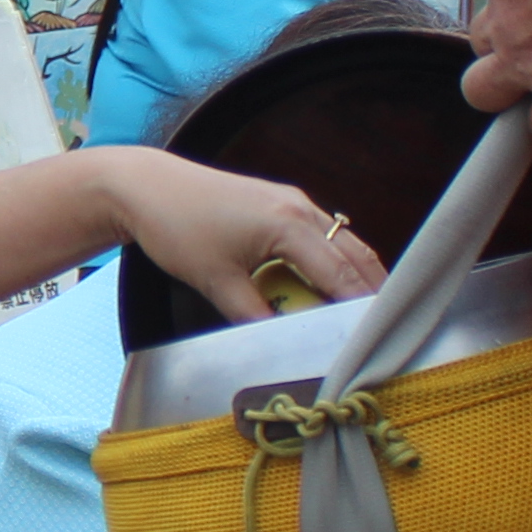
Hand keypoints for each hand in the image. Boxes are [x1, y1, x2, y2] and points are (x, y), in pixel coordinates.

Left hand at [102, 155, 381, 320]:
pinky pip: (322, 234)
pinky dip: (335, 259)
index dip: (360, 308)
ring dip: (356, 274)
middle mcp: (299, 208)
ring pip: (342, 242)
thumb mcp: (215, 281)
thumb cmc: (177, 228)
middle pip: (354, 255)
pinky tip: (333, 283)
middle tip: (385, 329)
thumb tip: (279, 345)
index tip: (373, 336)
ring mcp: (292, 200)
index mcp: (288, 225)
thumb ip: (251, 315)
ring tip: (368, 311)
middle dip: (372, 291)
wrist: (146, 186)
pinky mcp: (281, 201)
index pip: (340, 274)